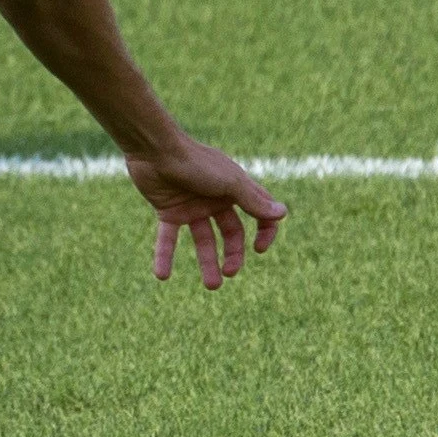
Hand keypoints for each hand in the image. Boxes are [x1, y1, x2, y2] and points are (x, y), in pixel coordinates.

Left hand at [125, 141, 286, 289]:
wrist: (155, 150)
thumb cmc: (195, 162)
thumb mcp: (229, 183)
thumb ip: (253, 200)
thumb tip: (282, 214)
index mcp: (235, 190)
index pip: (258, 215)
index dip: (264, 232)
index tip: (259, 249)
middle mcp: (215, 200)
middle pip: (231, 233)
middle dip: (233, 255)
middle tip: (229, 273)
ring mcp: (192, 207)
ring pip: (203, 240)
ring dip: (207, 262)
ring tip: (212, 286)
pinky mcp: (168, 212)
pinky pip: (168, 239)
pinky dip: (165, 256)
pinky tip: (162, 276)